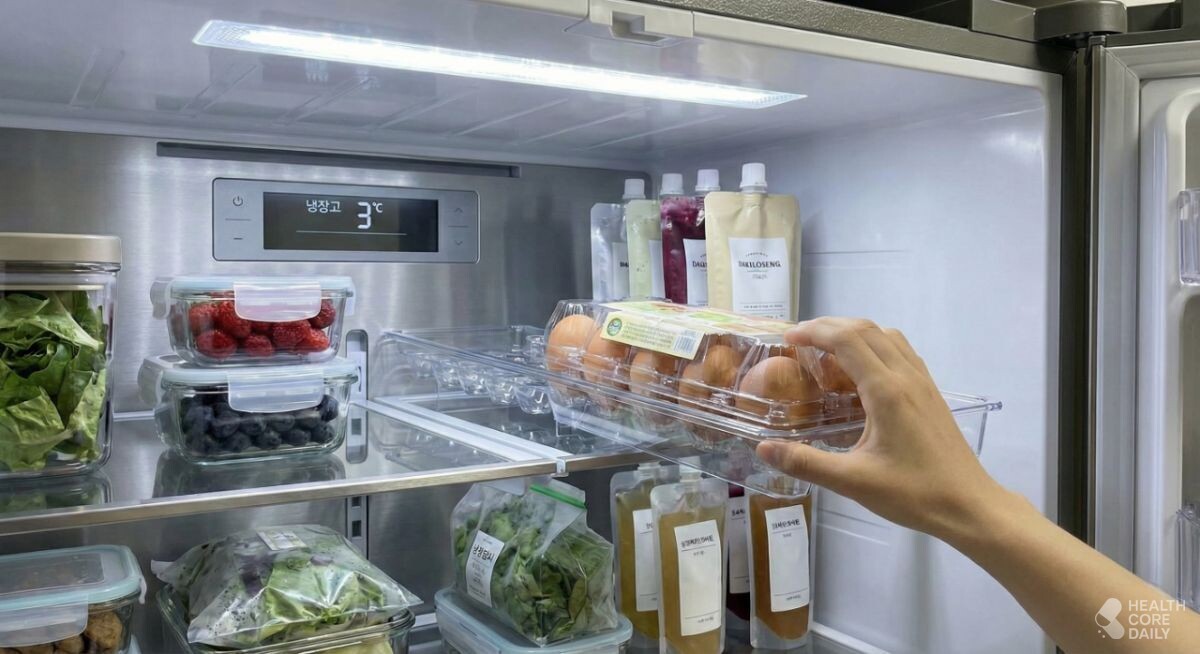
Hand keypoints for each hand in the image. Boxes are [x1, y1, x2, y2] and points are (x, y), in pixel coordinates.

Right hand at [756, 317, 1007, 539]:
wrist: (969, 505)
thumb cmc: (913, 494)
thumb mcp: (853, 482)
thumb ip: (806, 462)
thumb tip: (762, 449)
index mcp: (886, 391)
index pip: (847, 340)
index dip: (815, 331)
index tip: (788, 339)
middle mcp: (906, 376)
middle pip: (866, 329)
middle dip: (829, 326)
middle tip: (799, 340)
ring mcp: (923, 382)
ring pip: (886, 336)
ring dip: (854, 332)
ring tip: (827, 349)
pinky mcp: (931, 392)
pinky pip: (900, 351)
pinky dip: (874, 345)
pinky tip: (862, 371)